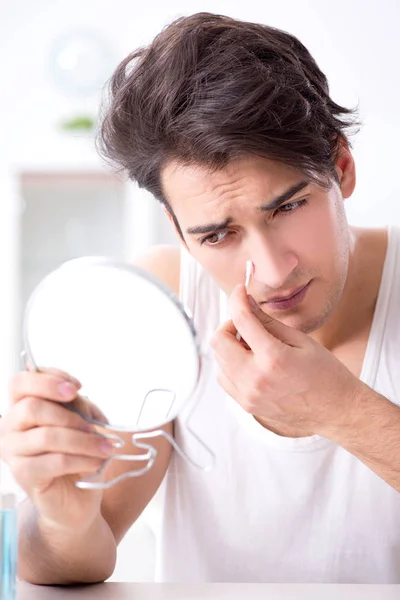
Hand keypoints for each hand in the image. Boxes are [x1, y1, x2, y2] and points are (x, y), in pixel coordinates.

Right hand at [0, 367, 115, 531]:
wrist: (76, 497)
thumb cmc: (77, 453)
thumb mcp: (82, 421)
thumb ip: (77, 405)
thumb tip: (77, 398)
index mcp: (21, 406)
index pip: (21, 382)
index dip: (49, 380)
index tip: (77, 387)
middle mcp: (10, 426)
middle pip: (32, 407)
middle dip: (71, 415)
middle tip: (96, 426)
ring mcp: (13, 451)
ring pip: (47, 435)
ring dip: (84, 440)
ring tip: (105, 447)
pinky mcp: (23, 475)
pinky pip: (55, 461)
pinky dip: (82, 459)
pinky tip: (96, 462)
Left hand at [210, 284, 363, 436]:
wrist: (336, 412)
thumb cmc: (325, 373)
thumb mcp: (302, 340)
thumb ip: (269, 322)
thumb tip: (246, 303)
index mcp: (273, 358)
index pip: (242, 320)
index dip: (237, 299)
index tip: (239, 291)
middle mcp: (255, 379)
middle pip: (218, 341)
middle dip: (230, 325)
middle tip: (248, 324)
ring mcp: (248, 395)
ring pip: (219, 360)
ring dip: (230, 346)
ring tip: (254, 346)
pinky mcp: (246, 405)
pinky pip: (224, 378)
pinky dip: (231, 365)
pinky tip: (251, 362)